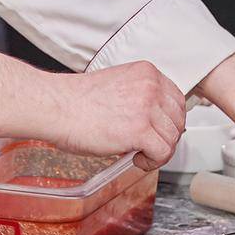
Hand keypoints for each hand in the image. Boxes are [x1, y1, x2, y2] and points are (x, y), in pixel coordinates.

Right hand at [48, 61, 185, 170]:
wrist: (56, 107)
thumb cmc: (75, 100)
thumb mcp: (116, 85)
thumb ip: (139, 96)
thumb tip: (155, 120)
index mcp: (146, 72)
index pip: (176, 99)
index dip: (168, 120)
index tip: (157, 130)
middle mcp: (150, 87)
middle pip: (178, 120)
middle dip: (164, 137)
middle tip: (147, 145)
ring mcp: (147, 108)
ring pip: (172, 139)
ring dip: (157, 151)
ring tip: (137, 153)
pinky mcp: (140, 131)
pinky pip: (162, 153)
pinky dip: (152, 162)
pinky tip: (135, 159)